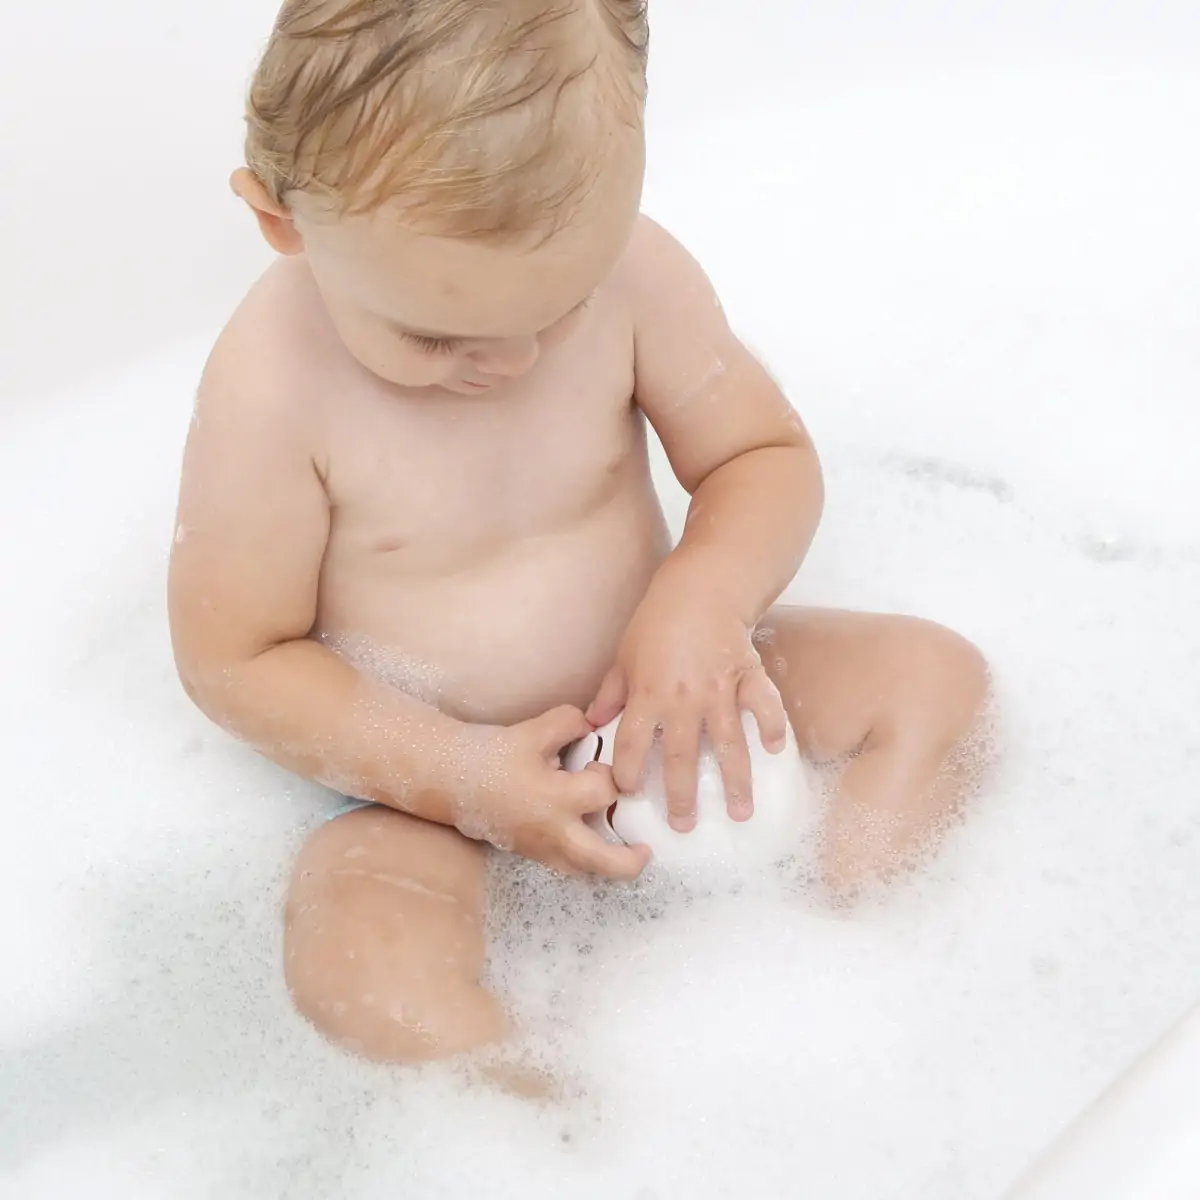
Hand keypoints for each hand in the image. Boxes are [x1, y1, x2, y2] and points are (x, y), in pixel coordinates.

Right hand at [455, 706, 650, 879]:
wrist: (450, 777)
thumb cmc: (491, 754)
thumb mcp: (534, 730)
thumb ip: (570, 723)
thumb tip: (592, 726)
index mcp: (555, 798)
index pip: (603, 791)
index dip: (608, 774)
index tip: (596, 763)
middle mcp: (551, 831)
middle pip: (601, 860)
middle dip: (629, 861)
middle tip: (646, 851)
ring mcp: (539, 847)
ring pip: (581, 871)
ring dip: (606, 866)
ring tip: (625, 856)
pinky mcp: (527, 852)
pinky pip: (562, 865)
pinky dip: (581, 860)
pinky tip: (589, 845)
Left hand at [587, 587, 787, 831]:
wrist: (702, 587)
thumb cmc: (658, 621)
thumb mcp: (624, 656)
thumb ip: (611, 694)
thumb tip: (592, 725)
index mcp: (647, 695)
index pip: (631, 746)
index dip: (626, 773)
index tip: (626, 794)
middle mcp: (683, 700)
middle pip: (679, 758)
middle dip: (681, 797)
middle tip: (684, 827)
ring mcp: (719, 691)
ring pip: (727, 745)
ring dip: (736, 782)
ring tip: (741, 813)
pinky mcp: (748, 677)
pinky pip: (764, 707)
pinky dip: (773, 727)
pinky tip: (776, 751)